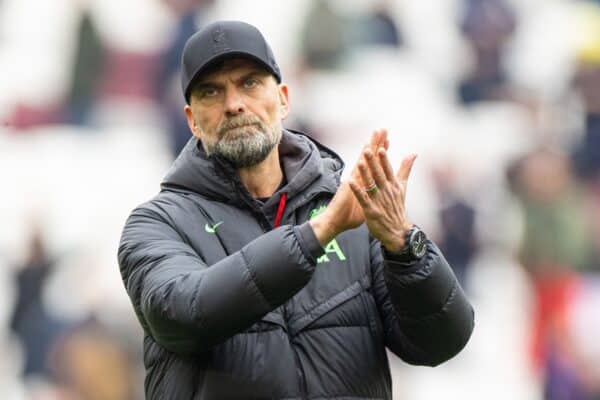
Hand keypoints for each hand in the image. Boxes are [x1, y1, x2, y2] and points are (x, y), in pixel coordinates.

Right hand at [310, 129, 388, 245]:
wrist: (336, 223)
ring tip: (375, 135)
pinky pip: (356, 173)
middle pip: (368, 157)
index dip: (380, 152)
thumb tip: (378, 194)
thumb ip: (372, 196)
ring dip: (369, 148)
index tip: (388, 140)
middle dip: (376, 143)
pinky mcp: (349, 185)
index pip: (374, 163)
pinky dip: (360, 162)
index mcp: (363, 182)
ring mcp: (353, 180)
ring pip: (362, 160)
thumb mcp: (367, 204)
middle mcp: (358, 177)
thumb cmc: (349, 216)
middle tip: (383, 130)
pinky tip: (364, 153)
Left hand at [348, 143, 416, 251]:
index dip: (384, 159)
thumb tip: (413, 153)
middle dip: (373, 162)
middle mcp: (387, 191)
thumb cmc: (397, 207)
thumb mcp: (403, 187)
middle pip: (379, 174)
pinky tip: (350, 182)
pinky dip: (357, 190)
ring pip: (371, 184)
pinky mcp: (371, 210)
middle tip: (368, 150)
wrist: (398, 231)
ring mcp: (379, 200)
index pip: (388, 169)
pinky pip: (363, 198)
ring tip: (359, 162)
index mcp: (393, 185)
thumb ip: (405, 169)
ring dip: (365, 173)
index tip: (381, 148)